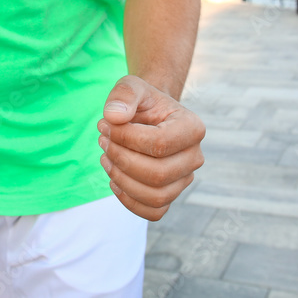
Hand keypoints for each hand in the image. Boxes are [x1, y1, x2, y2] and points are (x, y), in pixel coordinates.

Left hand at [97, 74, 204, 220]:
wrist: (149, 116)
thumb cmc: (142, 101)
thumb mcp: (131, 86)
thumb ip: (123, 95)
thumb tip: (113, 117)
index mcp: (192, 127)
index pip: (159, 144)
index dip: (126, 138)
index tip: (104, 125)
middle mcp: (194, 156)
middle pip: (158, 174)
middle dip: (121, 159)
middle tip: (102, 140)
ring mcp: (185, 179)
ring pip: (155, 196)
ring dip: (122, 180)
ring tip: (105, 157)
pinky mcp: (171, 195)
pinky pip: (153, 212)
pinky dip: (129, 200)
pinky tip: (114, 179)